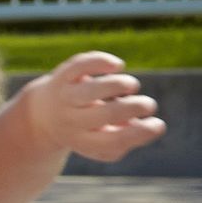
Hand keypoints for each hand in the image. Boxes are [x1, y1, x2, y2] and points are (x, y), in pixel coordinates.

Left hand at [23, 50, 164, 161]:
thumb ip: (129, 138)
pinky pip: (79, 66)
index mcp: (84, 141)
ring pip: (91, 90)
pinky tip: (117, 66)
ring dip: (118, 85)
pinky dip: (100, 62)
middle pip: (105, 114)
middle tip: (149, 105)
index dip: (139, 133)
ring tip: (131, 86)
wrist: (43, 115)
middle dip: (134, 107)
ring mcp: (65, 97)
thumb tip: (154, 127)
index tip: (158, 125)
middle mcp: (71, 121)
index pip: (113, 141)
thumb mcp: (103, 141)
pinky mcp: (62, 76)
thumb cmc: (86, 130)